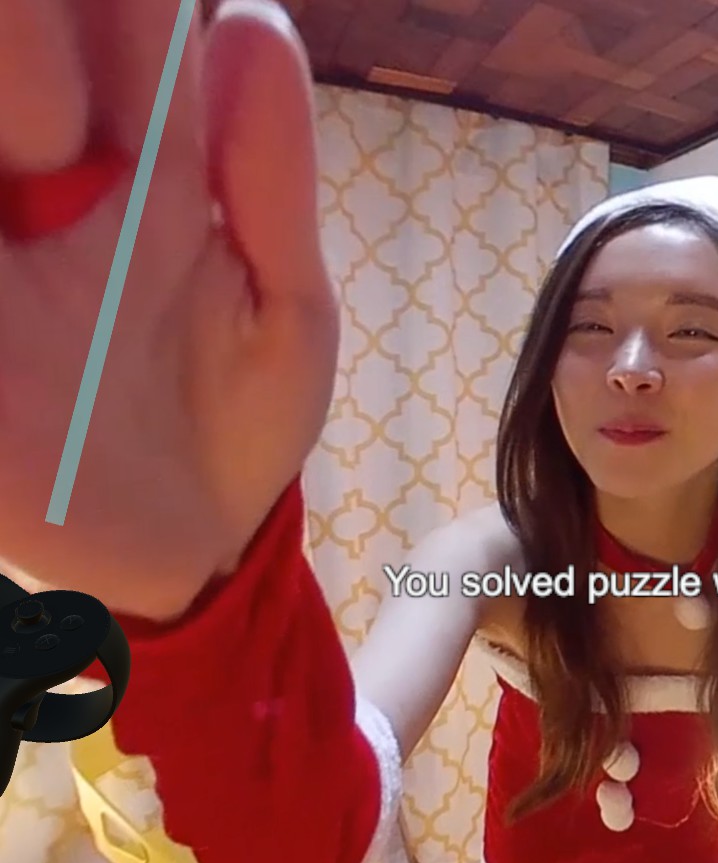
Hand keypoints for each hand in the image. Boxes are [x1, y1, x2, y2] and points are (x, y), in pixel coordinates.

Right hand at [0, 0, 337, 619]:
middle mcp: (54, 175)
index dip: (137, 7)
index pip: (132, 19)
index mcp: (153, 162)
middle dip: (41, 29)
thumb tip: (253, 17)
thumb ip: (272, 181)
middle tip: (84, 119)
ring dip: (11, 70)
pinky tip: (28, 174)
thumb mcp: (286, 314)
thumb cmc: (242, 425)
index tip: (165, 20)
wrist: (186, 548)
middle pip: (30, 40)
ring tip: (61, 139)